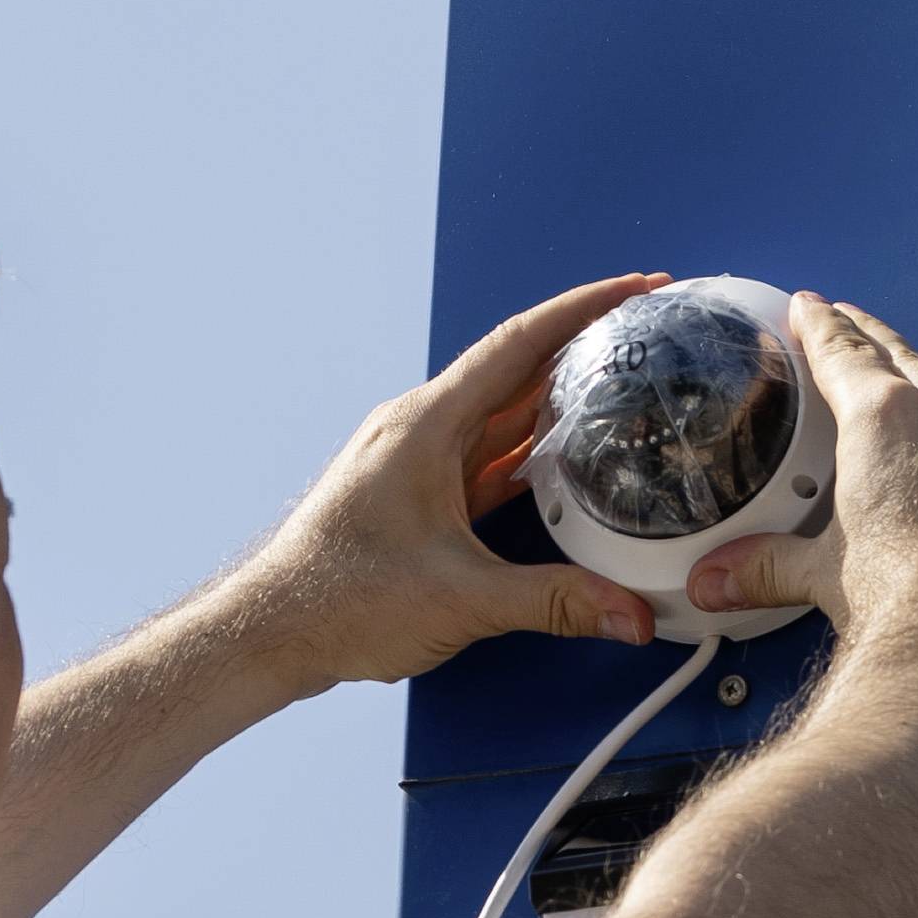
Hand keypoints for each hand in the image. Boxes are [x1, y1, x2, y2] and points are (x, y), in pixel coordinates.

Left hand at [234, 275, 672, 689]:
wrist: (273, 630)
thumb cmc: (338, 598)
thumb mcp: (463, 599)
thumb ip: (555, 601)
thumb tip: (629, 614)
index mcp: (429, 425)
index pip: (520, 343)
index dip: (585, 309)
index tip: (635, 288)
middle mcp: (422, 429)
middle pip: (517, 371)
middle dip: (583, 348)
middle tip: (644, 335)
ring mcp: (417, 460)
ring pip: (502, 417)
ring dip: (558, 403)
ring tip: (620, 391)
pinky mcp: (417, 494)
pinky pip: (485, 458)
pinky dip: (530, 454)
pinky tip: (566, 464)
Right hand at [681, 294, 917, 668]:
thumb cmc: (902, 603)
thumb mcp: (820, 574)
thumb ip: (767, 564)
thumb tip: (717, 580)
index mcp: (883, 417)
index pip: (844, 350)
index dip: (822, 325)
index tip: (812, 309)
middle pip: (905, 358)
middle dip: (874, 341)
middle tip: (855, 326)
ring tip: (917, 406)